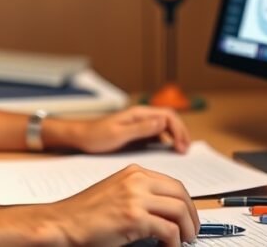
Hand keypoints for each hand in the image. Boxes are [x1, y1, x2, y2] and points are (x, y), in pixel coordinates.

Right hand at [49, 164, 199, 245]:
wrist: (63, 222)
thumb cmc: (85, 213)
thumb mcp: (116, 192)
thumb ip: (139, 194)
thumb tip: (166, 209)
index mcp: (134, 173)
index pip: (173, 184)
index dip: (186, 203)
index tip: (189, 218)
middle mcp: (137, 180)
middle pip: (181, 195)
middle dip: (192, 217)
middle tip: (191, 232)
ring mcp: (136, 197)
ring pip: (180, 211)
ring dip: (186, 230)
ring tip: (183, 241)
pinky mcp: (134, 218)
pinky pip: (169, 230)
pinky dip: (173, 242)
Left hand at [70, 106, 190, 153]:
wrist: (81, 138)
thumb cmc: (96, 136)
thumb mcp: (118, 134)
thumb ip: (140, 128)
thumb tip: (162, 122)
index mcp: (138, 113)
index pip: (168, 116)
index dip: (179, 130)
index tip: (181, 146)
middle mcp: (141, 117)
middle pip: (170, 120)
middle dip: (181, 133)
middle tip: (185, 150)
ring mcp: (140, 125)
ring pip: (165, 127)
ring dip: (175, 137)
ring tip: (181, 151)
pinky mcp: (137, 134)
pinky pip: (157, 136)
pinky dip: (167, 142)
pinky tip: (168, 152)